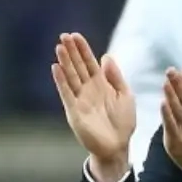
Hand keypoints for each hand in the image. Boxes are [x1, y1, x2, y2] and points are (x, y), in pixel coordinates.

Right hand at [52, 32, 135, 181]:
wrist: (118, 146)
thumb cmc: (123, 122)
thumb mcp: (125, 95)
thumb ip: (115, 77)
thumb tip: (106, 56)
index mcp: (101, 84)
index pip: (90, 62)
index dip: (83, 49)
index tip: (75, 35)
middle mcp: (88, 89)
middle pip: (78, 66)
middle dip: (71, 51)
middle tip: (63, 35)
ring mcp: (80, 99)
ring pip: (71, 76)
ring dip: (64, 62)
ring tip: (59, 47)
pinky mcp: (74, 111)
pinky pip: (66, 93)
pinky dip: (61, 81)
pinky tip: (56, 67)